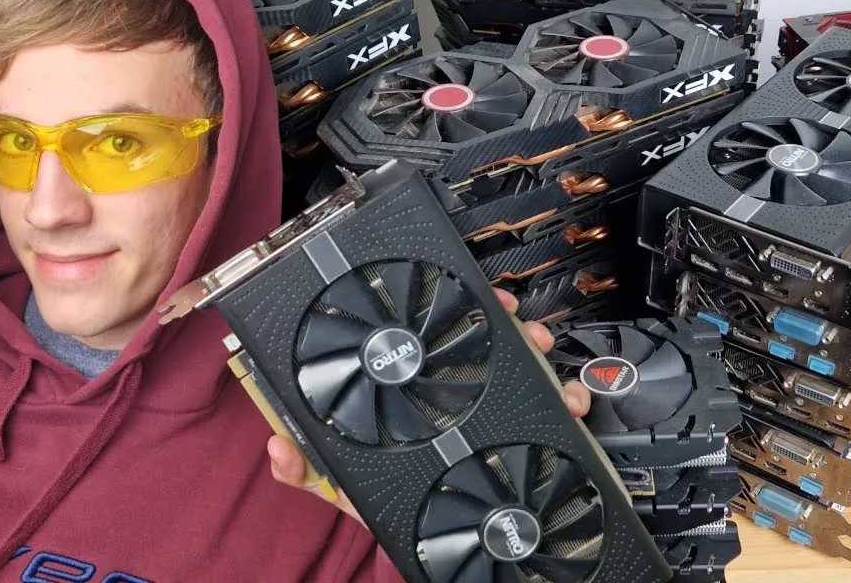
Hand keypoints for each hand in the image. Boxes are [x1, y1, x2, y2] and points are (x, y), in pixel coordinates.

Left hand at [268, 288, 591, 525]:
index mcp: (415, 398)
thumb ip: (309, 469)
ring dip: (541, 355)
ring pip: (527, 370)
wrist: (433, 553)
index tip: (472, 297)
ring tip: (543, 354)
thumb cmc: (389, 509)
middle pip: (490, 346)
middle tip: (515, 322)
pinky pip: (555, 413)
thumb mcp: (347, 488)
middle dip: (508, 325)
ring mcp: (493, 416)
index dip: (454, 311)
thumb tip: (279, 446)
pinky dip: (570, 402)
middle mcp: (458, 399)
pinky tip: (571, 403)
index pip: (434, 341)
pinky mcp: (523, 439)